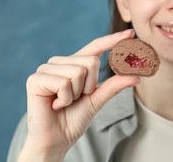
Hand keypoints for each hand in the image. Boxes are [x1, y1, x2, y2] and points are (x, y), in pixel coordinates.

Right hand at [18, 30, 139, 161]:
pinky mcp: (35, 79)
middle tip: (76, 99)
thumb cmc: (74, 119)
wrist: (56, 140)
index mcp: (74, 64)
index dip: (113, 40)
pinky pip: (63, 83)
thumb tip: (136, 77)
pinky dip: (64, 99)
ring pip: (78, 72)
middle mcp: (60, 62)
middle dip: (90, 86)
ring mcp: (46, 69)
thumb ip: (114, 86)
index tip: (130, 33)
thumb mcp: (97, 100)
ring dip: (76, 94)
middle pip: (91, 61)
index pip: (95, 47)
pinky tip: (55, 105)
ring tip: (64, 102)